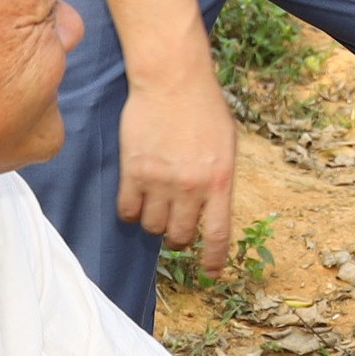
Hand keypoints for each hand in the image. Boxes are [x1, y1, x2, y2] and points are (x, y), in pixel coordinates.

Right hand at [119, 70, 237, 262]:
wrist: (172, 82)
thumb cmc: (204, 109)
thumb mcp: (226, 146)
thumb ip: (219, 179)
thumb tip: (210, 209)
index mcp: (220, 182)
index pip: (218, 234)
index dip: (213, 259)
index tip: (211, 273)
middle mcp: (191, 187)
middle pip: (180, 235)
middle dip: (178, 237)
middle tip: (176, 227)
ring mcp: (160, 181)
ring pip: (151, 227)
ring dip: (154, 223)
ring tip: (157, 207)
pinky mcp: (133, 172)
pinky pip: (128, 211)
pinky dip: (131, 213)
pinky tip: (136, 201)